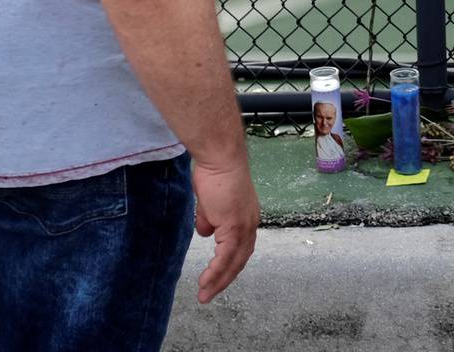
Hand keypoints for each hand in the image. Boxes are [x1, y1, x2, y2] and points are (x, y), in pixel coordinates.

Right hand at [191, 157, 257, 303]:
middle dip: (224, 279)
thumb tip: (205, 232)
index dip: (229, 264)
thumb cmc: (214, 174)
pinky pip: (225, 257)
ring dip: (218, 281)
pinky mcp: (234, 227)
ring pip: (233, 263)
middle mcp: (249, 225)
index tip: (217, 277)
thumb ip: (209, 219)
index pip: (240, 248)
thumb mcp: (209, 202)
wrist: (220, 159)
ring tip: (204, 294)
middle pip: (240, 260)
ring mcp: (243, 227)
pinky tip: (205, 281)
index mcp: (247, 218)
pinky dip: (216, 272)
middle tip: (209, 294)